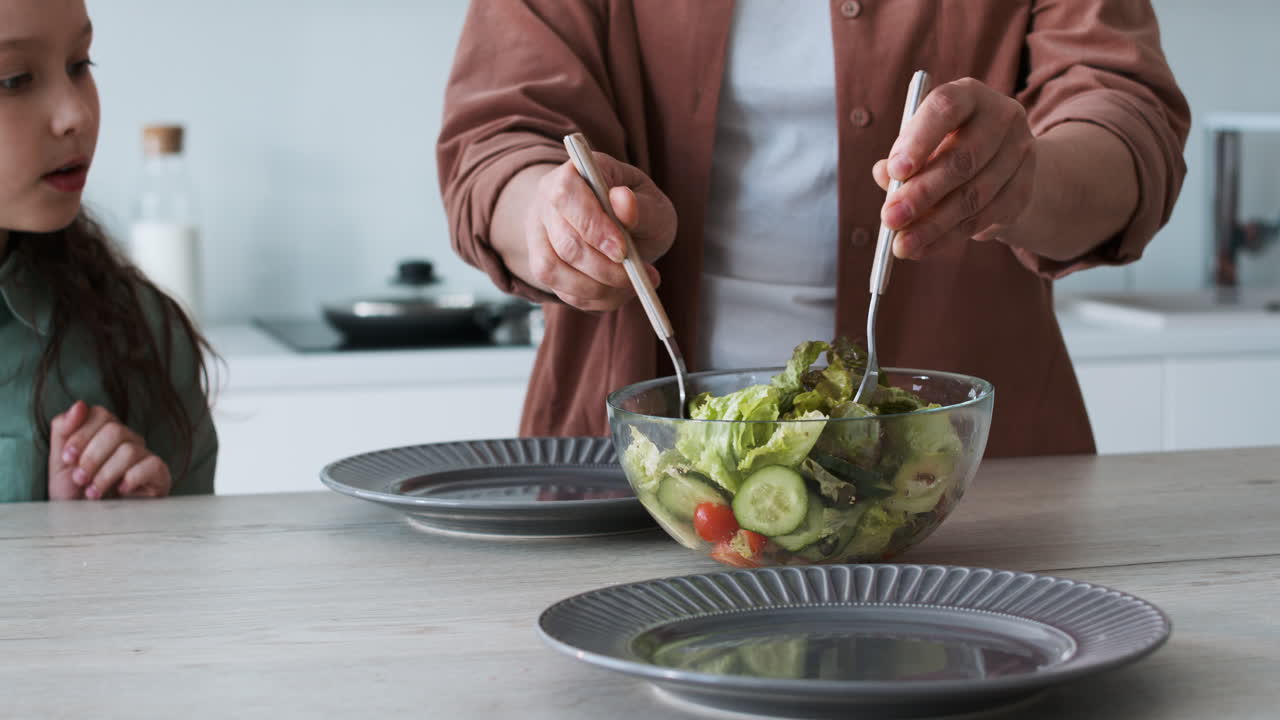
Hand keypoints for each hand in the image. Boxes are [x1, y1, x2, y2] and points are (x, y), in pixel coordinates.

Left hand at [47, 401, 171, 500]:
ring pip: (129, 450)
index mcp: (104, 433)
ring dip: (105, 474)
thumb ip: (63, 430)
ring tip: (93, 494)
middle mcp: (128, 440)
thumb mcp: (59, 463)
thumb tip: (79, 405)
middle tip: (80, 479)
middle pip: (115, 431)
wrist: (89, 525)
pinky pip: (150, 465)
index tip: (67, 459)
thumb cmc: (75, 495)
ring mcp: (145, 456)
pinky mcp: (159, 473)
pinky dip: (130, 479)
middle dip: (91, 458)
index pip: (100, 414)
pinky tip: (120, 492)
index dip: (81, 435)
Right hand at [525, 153, 676, 310]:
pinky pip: (560, 291)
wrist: (625, 228)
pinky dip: (594, 298)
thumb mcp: (652, 204)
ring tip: (632, 285)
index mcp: (574, 173)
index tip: (623, 251)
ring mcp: (540, 235)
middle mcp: (547, 201)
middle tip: (639, 274)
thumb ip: (641, 206)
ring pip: (554, 271)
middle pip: (564, 241)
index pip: (566, 194)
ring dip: (598, 287)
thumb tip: (623, 201)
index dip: (592, 226)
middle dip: (604, 267)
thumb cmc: (640, 211)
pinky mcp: (542, 265)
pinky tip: (618, 292)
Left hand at [873, 77, 1036, 259]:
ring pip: (973, 196)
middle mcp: (1001, 117)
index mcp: (969, 95)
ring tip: (901, 245)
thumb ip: (901, 158)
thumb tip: (883, 176)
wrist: (1001, 163)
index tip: (895, 171)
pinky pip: (984, 219)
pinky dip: (948, 237)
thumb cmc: (945, 147)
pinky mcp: (1024, 189)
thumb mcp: (921, 144)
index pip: (946, 108)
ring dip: (932, 225)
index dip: (919, 140)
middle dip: (921, 194)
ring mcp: (1019, 153)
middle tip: (889, 219)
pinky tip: (923, 248)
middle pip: (962, 159)